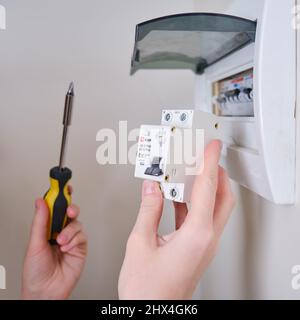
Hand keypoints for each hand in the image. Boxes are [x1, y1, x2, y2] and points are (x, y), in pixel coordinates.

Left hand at [22, 188, 87, 299]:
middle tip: (69, 211)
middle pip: (69, 211)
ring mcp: (71, 238)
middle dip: (71, 208)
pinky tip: (66, 249)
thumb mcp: (34, 243)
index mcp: (46, 227)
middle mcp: (60, 230)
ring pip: (77, 223)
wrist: (46, 291)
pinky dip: (74, 241)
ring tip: (60, 241)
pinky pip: (82, 236)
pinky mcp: (80, 247)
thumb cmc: (35, 271)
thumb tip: (40, 201)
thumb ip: (40, 221)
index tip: (62, 184)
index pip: (54, 207)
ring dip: (69, 232)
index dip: (59, 194)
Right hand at [118, 140, 234, 299]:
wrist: (153, 312)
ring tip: (189, 172)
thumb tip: (151, 188)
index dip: (209, 163)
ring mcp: (203, 245)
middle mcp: (206, 240)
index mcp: (196, 235)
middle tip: (206, 158)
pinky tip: (177, 196)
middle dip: (216, 174)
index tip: (212, 147)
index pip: (208, 189)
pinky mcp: (196, 249)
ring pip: (212, 209)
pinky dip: (191, 204)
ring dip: (204, 189)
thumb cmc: (148, 290)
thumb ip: (147, 210)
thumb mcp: (140, 243)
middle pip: (221, 198)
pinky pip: (199, 219)